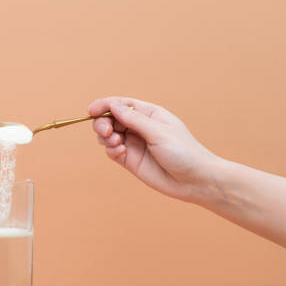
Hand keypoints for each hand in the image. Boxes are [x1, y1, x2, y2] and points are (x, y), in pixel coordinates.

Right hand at [88, 96, 218, 202]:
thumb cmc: (183, 152)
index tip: (92, 111)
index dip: (104, 105)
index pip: (121, 104)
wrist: (194, 180)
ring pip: (108, 135)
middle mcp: (139, 127)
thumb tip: (113, 105)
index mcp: (148, 114)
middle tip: (106, 132)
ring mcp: (134, 144)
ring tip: (116, 143)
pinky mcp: (130, 160)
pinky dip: (111, 150)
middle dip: (103, 123)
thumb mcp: (158, 131)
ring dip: (106, 137)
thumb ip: (133, 119)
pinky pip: (112, 151)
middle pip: (111, 119)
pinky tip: (120, 152)